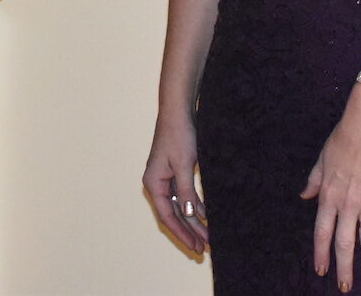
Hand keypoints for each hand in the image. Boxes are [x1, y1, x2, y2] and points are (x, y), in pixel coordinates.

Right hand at [143, 113, 207, 253]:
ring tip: (206, 238)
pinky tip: (205, 217)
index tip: (196, 246)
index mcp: (153, 183)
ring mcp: (165, 178)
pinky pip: (184, 196)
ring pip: (179, 207)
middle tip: (203, 250)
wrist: (178, 111)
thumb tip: (189, 215)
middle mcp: (157, 183)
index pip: (167, 216)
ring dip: (193, 222)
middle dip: (189, 232)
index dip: (182, 233)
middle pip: (173, 215)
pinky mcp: (175, 173)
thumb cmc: (178, 135)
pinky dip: (194, 207)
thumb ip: (186, 191)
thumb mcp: (184, 165)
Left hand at [301, 91, 360, 290]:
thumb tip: (305, 196)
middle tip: (344, 286)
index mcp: (329, 195)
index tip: (321, 270)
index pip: (323, 232)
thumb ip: (314, 181)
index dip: (321, 253)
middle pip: (345, 243)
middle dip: (344, 267)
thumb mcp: (322, 159)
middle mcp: (348, 203)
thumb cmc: (344, 138)